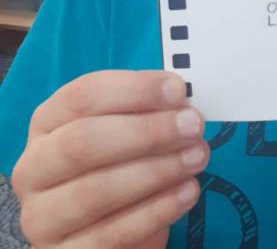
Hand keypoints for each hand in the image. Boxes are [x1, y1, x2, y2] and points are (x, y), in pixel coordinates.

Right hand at [12, 70, 208, 247]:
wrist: (98, 226)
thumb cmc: (115, 161)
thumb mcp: (123, 127)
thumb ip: (145, 110)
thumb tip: (180, 104)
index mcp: (46, 123)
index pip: (81, 97)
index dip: (133, 90)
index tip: (178, 90)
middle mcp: (33, 169)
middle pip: (82, 142)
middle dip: (146, 132)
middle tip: (193, 126)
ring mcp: (41, 218)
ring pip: (95, 192)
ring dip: (156, 172)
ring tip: (196, 158)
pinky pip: (111, 236)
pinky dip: (155, 212)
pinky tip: (186, 192)